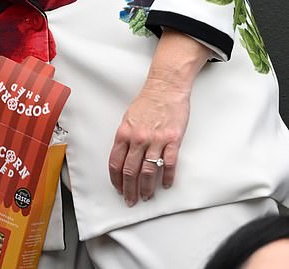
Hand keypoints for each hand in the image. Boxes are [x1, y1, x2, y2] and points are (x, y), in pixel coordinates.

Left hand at [108, 29, 210, 206]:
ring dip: (147, 188)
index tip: (117, 188)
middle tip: (130, 200)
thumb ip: (125, 137)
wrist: (166, 87)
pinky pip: (169, 164)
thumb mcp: (129, 118)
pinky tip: (166, 184)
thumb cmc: (147, 101)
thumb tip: (123, 157)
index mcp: (125, 133)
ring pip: (149, 171)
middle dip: (129, 189)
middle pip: (131, 171)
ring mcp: (156, 140)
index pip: (116, 162)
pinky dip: (168, 177)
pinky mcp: (173, 140)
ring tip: (146, 196)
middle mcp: (138, 138)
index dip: (116, 179)